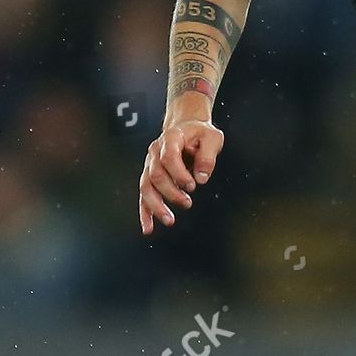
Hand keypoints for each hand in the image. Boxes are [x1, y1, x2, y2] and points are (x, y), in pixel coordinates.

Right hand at [139, 118, 223, 234]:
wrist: (187, 128)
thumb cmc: (200, 133)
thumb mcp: (212, 137)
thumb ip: (208, 156)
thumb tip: (201, 178)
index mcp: (170, 139)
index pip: (168, 157)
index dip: (179, 173)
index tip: (193, 185)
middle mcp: (155, 152)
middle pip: (156, 175)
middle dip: (171, 192)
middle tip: (188, 202)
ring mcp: (150, 165)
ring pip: (146, 187)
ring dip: (156, 205)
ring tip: (170, 220)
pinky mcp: (150, 177)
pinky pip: (143, 196)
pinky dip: (145, 213)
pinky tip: (149, 228)